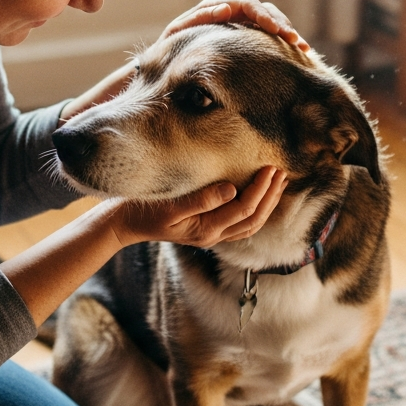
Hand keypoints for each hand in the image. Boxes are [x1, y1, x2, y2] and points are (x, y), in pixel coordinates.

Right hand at [103, 166, 288, 248]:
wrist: (125, 223)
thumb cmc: (144, 210)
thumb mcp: (170, 205)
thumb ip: (200, 199)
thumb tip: (231, 189)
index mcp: (205, 230)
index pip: (243, 210)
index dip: (260, 190)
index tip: (269, 169)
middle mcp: (212, 236)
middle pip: (252, 220)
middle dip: (270, 197)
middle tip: (280, 172)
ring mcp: (211, 236)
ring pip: (250, 225)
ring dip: (267, 204)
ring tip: (278, 183)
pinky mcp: (209, 229)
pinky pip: (241, 224)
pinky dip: (256, 210)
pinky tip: (261, 196)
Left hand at [163, 0, 309, 51]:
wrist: (168, 60)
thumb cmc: (170, 46)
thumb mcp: (178, 32)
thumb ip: (199, 19)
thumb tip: (226, 8)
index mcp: (217, 6)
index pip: (247, 4)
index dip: (262, 15)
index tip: (274, 29)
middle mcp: (232, 10)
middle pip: (264, 10)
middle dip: (281, 24)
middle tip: (293, 40)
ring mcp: (241, 22)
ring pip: (272, 20)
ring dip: (287, 31)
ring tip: (302, 47)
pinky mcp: (247, 35)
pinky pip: (272, 34)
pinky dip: (286, 41)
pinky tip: (302, 51)